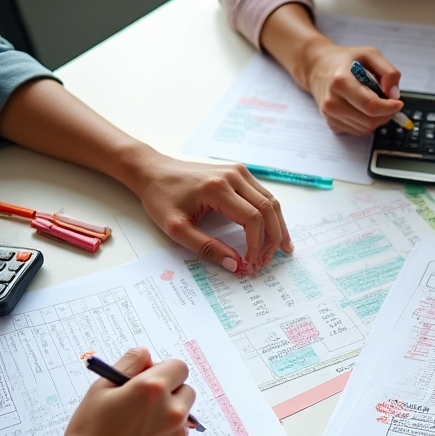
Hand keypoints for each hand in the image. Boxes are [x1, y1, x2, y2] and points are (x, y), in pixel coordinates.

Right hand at [16, 348, 195, 435]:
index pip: (179, 367)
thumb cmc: (88, 433)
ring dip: (168, 418)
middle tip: (143, 405)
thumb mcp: (100, 389)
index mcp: (153, 388)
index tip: (149, 380)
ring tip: (137, 430)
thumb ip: (129, 364)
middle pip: (187, 391)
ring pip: (183, 417)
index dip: (163, 371)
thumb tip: (146, 354)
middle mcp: (173, 411)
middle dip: (170, 393)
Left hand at [123, 149, 291, 276]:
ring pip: (271, 202)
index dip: (257, 245)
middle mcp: (233, 176)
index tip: (250, 264)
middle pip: (268, 209)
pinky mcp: (240, 172)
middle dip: (272, 239)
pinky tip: (275, 231)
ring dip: (278, 227)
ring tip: (281, 249)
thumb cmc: (161, 197)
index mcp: (216, 188)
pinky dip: (272, 215)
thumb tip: (235, 264)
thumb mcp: (176, 229)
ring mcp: (239, 171)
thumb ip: (206, 248)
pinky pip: (264, 195)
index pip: (251, 219)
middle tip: (266, 262)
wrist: (153, 170)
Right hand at [303, 41, 404, 134]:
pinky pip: (358, 131)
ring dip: (376, 119)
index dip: (389, 108)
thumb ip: (388, 72)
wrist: (318, 67)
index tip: (398, 103)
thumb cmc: (344, 60)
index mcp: (341, 82)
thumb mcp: (370, 54)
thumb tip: (394, 94)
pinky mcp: (332, 124)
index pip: (371, 106)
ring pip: (366, 129)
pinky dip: (366, 122)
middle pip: (370, 121)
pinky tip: (361, 108)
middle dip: (385, 114)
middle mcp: (332, 101)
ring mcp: (331, 115)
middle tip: (389, 103)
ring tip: (373, 101)